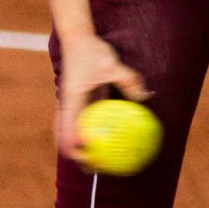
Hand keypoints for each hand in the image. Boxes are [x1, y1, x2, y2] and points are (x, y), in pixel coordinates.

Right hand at [55, 32, 148, 162]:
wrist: (77, 38)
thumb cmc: (92, 51)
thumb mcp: (112, 64)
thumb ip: (127, 79)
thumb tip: (145, 96)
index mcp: (71, 99)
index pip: (67, 127)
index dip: (72, 145)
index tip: (84, 158)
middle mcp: (67, 104)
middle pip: (63, 135)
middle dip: (74, 154)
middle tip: (90, 169)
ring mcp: (70, 104)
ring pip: (68, 131)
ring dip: (76, 147)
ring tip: (92, 164)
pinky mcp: (76, 101)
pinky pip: (79, 122)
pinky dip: (84, 134)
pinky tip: (101, 143)